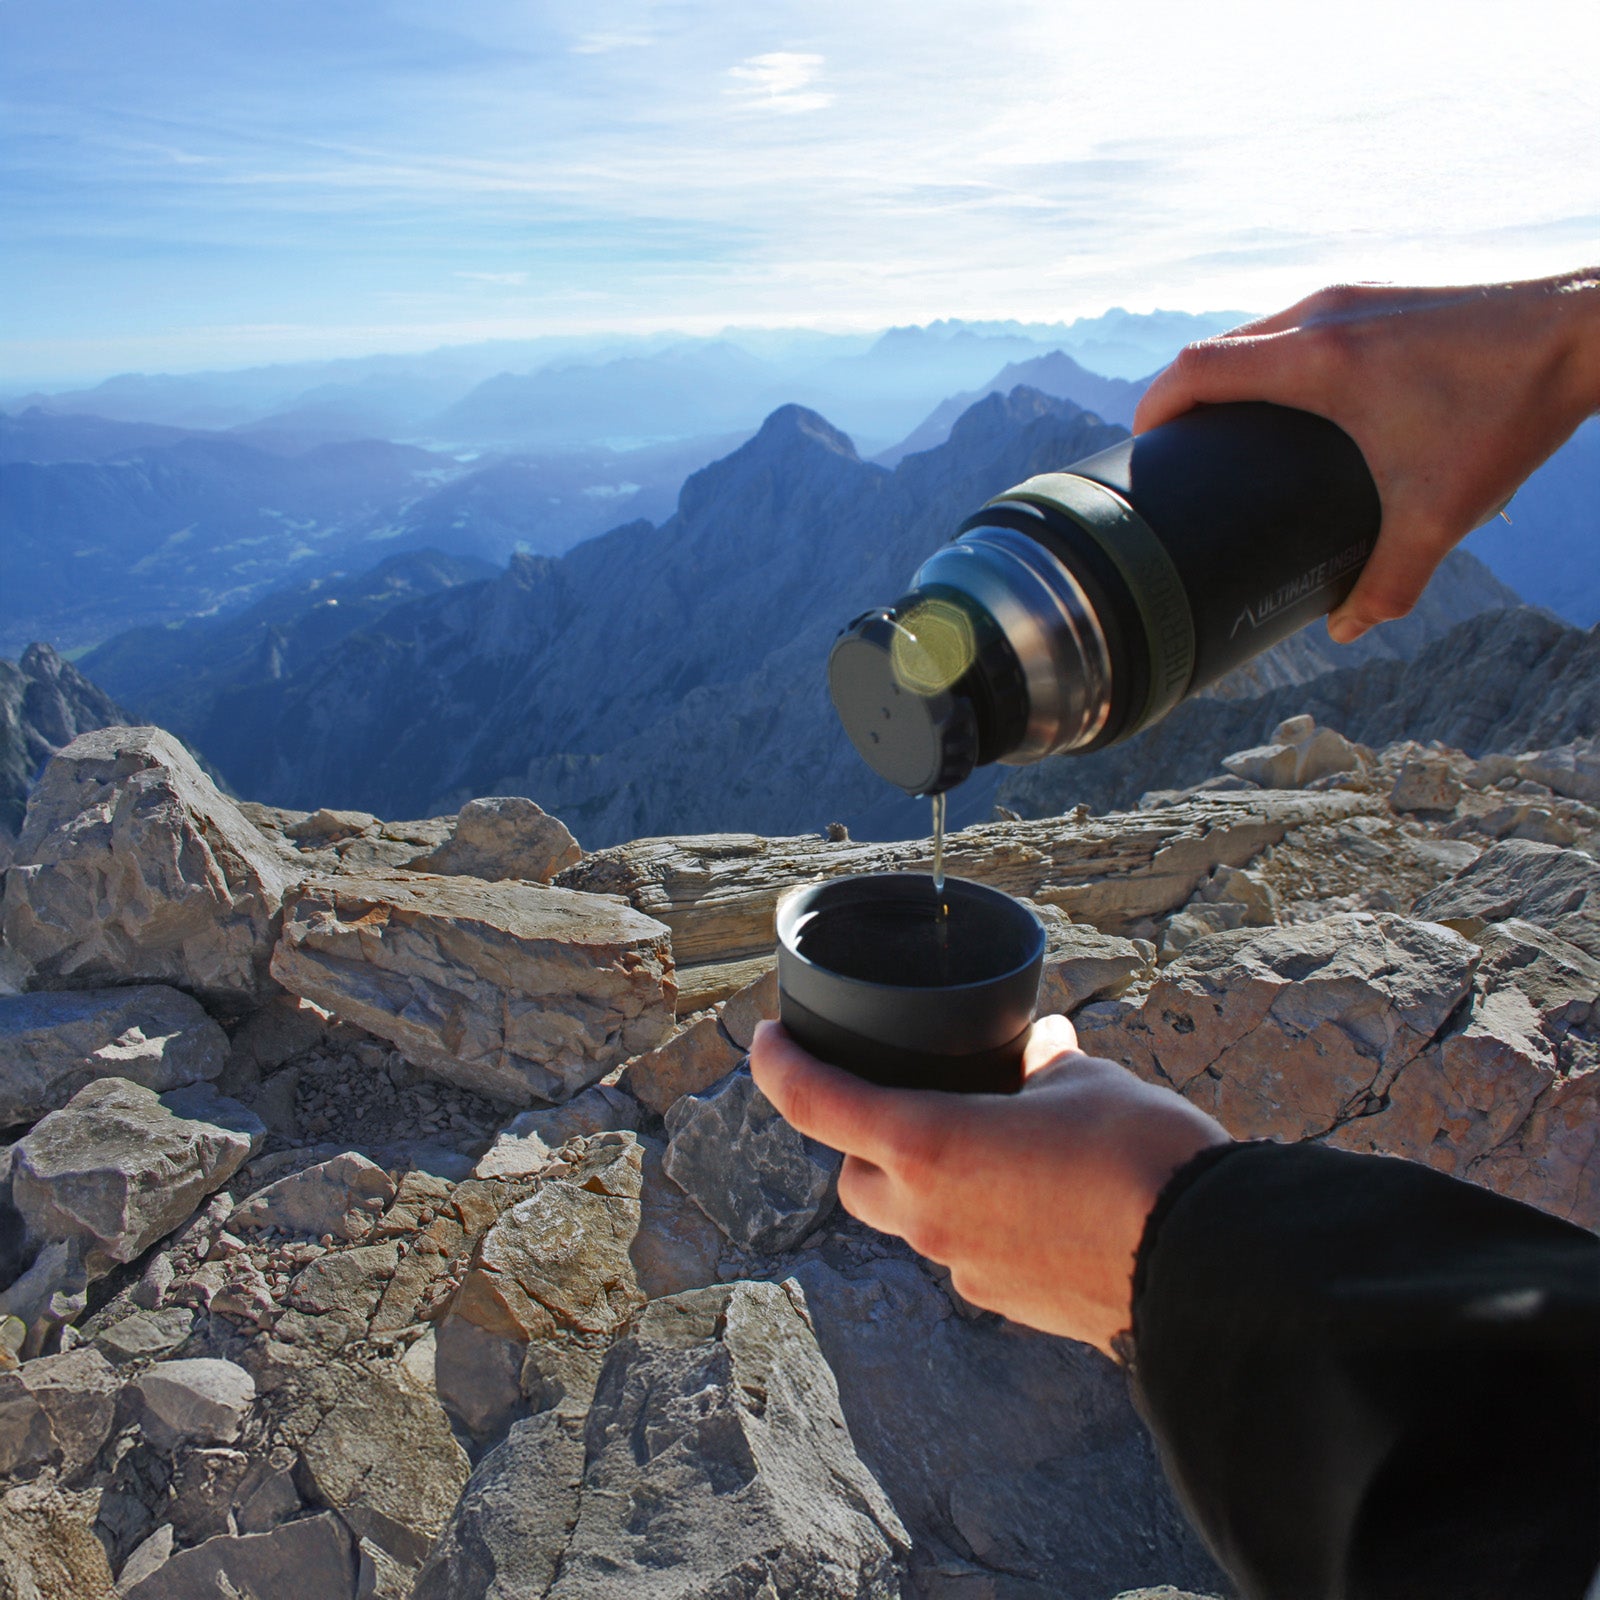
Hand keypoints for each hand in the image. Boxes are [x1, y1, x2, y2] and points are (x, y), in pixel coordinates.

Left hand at [749, 1015, 1228, 1355]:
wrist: (1208, 1270)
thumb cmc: (1141, 1159)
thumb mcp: (1087, 1083)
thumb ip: (1044, 1064)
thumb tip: (1042, 1049)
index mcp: (930, 1146)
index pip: (818, 1104)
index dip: (778, 1066)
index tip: (765, 1040)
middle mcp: (929, 1215)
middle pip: (856, 1179)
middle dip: (867, 1144)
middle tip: (910, 1105)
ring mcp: (965, 1268)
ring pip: (913, 1220)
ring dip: (931, 1184)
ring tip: (996, 1147)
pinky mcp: (1007, 1303)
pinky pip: (968, 1253)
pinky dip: (981, 1221)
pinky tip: (1036, 1200)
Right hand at [1133, 270, 1599, 641]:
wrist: (1588, 329)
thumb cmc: (1510, 411)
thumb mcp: (1441, 512)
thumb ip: (1388, 581)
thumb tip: (1345, 630)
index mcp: (1319, 362)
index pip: (1198, 368)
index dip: (1156, 407)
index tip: (1141, 447)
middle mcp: (1324, 315)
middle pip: (1218, 347)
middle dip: (1186, 395)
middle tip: (1180, 450)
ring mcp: (1353, 296)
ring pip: (1260, 329)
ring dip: (1232, 372)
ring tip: (1231, 426)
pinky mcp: (1380, 295)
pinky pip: (1297, 322)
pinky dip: (1274, 357)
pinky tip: (1298, 398)